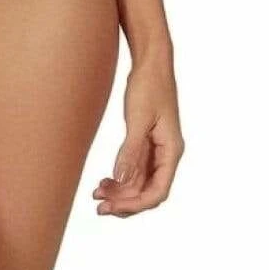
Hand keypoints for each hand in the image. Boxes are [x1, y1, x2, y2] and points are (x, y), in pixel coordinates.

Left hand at [92, 56, 182, 216]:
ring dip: (120, 191)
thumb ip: (131, 150)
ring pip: (139, 182)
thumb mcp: (138, 118)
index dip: (136, 204)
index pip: (158, 191)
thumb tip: (121, 179)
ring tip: (97, 194)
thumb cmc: (149, 86)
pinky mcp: (146, 141)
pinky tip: (104, 181)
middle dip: (125, 202)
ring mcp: (156, 149)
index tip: (113, 208)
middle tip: (99, 207)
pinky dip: (120, 177)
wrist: (150, 62)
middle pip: (148, 191)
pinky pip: (135, 169)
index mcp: (172, 151)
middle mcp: (166, 154)